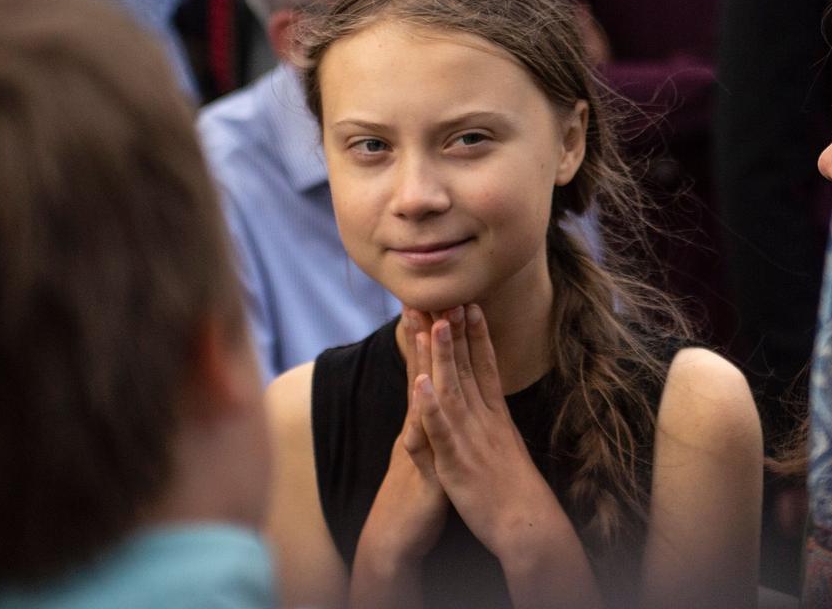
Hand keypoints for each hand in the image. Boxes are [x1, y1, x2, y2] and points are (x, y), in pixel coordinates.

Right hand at [350, 310, 449, 605]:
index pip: (426, 371)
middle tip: (424, 295)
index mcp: (423, 420)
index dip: (430, 339)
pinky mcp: (423, 469)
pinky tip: (422, 390)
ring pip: (420, 396)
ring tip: (426, 327)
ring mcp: (418, 445)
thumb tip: (435, 393)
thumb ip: (432, 420)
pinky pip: (422, 439)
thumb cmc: (415, 492)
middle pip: (421, 373)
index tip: (432, 301)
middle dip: (423, 336)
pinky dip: (422, 413)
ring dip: (423, 363)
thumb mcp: (427, 448)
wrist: (396, 537)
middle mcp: (417, 425)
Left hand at [412, 305, 566, 558]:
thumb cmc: (517, 491)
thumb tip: (494, 406)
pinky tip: (421, 383)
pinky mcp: (457, 463)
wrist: (527, 525)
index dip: (477, 335)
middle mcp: (485, 421)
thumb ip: (496, 424)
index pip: (485, 367)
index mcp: (496, 417)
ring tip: (435, 323)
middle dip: (456, 332)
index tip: (471, 304)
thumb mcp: (508, 448)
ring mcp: (471, 440)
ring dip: (444, 356)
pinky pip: (442, 431)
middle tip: (448, 296)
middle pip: (468, 369)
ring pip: (454, 390)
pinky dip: (431, 406)